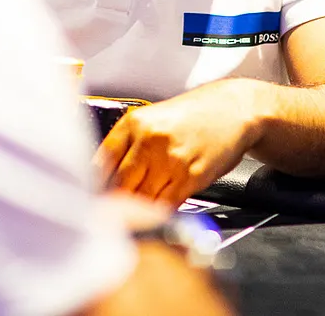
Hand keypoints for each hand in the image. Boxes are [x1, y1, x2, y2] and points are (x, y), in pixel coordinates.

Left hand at [93, 79, 266, 206]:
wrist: (233, 110)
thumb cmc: (192, 116)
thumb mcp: (153, 120)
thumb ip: (128, 147)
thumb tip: (101, 180)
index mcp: (134, 123)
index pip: (101, 162)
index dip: (93, 186)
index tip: (91, 199)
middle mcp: (150, 139)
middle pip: (119, 185)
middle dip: (115, 201)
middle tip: (111, 213)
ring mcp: (171, 159)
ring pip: (141, 198)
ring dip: (137, 210)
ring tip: (134, 215)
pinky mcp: (191, 176)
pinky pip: (165, 205)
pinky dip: (158, 213)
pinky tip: (156, 212)